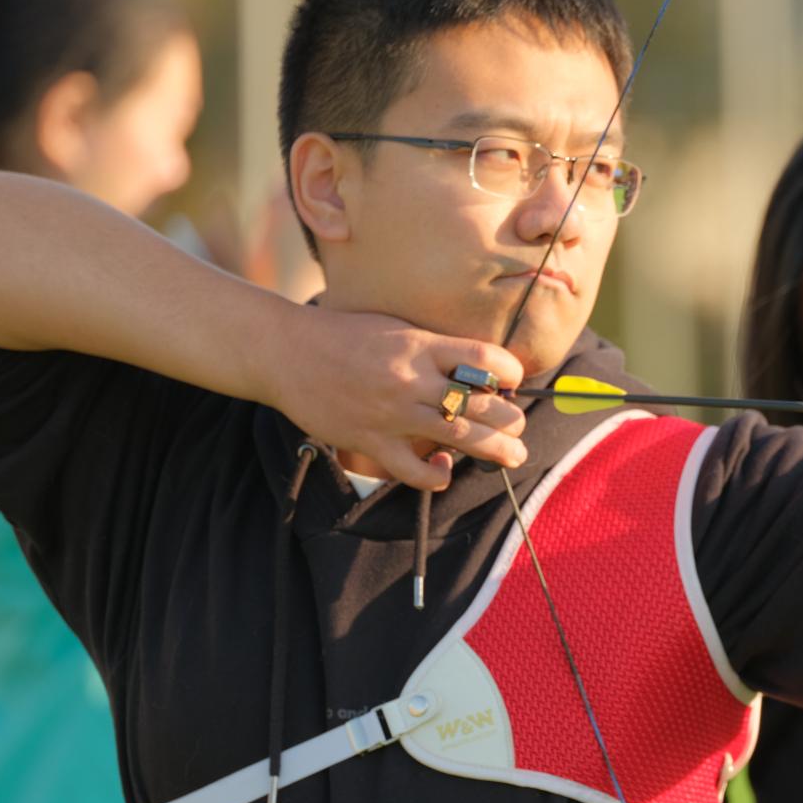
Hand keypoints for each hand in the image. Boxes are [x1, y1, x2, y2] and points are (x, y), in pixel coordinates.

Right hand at [261, 307, 529, 492]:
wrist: (286, 352)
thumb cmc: (344, 335)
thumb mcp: (396, 327)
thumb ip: (434, 349)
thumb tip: (479, 370)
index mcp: (421, 346)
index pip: (486, 360)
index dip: (511, 372)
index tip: (513, 381)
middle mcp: (412, 380)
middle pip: (483, 406)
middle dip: (511, 419)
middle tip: (517, 425)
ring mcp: (393, 414)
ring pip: (463, 440)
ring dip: (498, 450)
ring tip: (513, 454)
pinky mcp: (372, 442)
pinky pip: (417, 472)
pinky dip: (438, 475)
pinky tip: (443, 468)